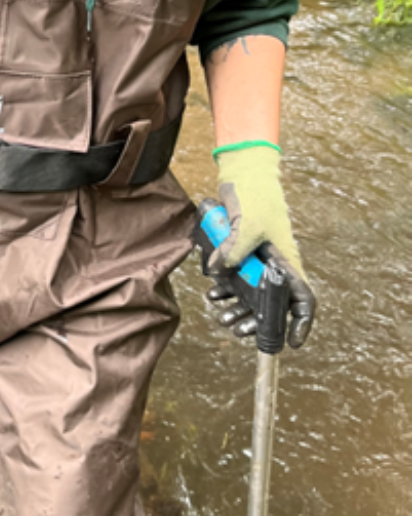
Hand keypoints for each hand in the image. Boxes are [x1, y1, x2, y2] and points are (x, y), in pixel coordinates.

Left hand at [209, 145, 315, 347]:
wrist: (243, 173)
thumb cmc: (253, 197)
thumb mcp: (244, 225)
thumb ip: (231, 252)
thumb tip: (216, 274)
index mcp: (286, 261)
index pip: (302, 299)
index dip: (300, 323)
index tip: (292, 342)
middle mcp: (275, 265)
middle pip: (272, 304)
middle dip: (256, 321)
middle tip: (236, 329)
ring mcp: (258, 260)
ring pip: (252, 295)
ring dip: (238, 309)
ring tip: (221, 318)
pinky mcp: (241, 254)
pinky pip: (236, 280)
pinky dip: (226, 291)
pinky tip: (212, 295)